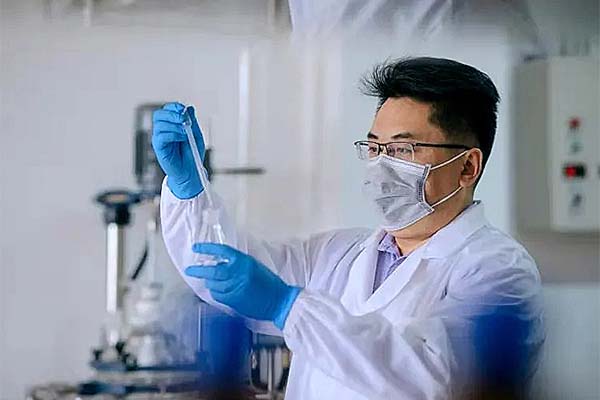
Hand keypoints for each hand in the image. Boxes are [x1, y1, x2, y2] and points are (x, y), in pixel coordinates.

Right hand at [152, 102, 204, 198]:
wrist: (191, 171)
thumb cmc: (193, 154)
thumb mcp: (196, 135)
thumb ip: (192, 122)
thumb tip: (190, 108)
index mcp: (171, 125)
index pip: (167, 110)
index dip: (174, 107)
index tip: (184, 110)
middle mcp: (163, 130)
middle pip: (159, 114)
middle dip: (172, 114)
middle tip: (184, 119)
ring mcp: (159, 139)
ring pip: (159, 124)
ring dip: (174, 125)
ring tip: (186, 132)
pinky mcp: (159, 148)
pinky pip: (161, 136)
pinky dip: (173, 134)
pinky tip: (182, 138)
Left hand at [185, 243, 301, 329]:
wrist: (279, 301)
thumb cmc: (269, 283)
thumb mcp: (254, 266)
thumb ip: (238, 264)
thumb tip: (219, 263)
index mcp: (245, 262)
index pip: (222, 251)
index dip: (207, 248)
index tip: (196, 247)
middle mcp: (239, 274)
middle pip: (213, 270)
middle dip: (198, 270)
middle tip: (189, 269)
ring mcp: (236, 288)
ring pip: (213, 284)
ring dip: (209, 282)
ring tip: (210, 280)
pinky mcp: (234, 301)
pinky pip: (218, 295)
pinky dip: (215, 292)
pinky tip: (218, 291)